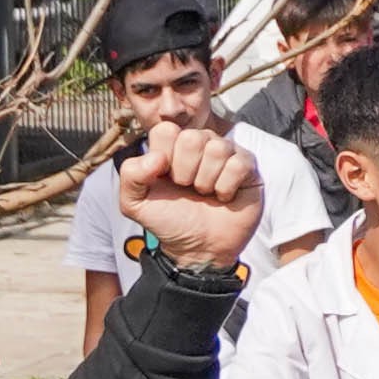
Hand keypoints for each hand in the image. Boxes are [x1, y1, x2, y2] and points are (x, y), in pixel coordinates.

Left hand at [105, 116, 270, 268]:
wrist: (199, 249)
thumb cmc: (171, 222)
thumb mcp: (135, 204)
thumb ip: (131, 176)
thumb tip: (157, 157)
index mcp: (171, 147)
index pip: (165, 130)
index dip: (163, 157)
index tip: (165, 179)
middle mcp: (199, 144)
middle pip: (192, 137)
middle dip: (186, 172)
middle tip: (187, 188)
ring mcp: (225, 153)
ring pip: (217, 148)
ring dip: (207, 181)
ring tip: (206, 193)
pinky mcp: (247, 167)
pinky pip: (238, 164)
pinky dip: (227, 187)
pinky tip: (224, 196)